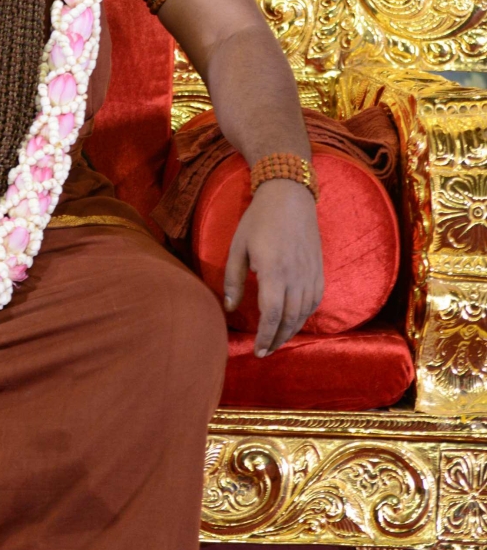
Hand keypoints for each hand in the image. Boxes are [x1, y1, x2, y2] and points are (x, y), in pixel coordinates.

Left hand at [224, 180, 323, 356]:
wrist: (290, 196)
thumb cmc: (259, 220)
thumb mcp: (238, 247)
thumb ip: (234, 279)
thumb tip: (230, 308)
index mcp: (274, 271)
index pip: (272, 314)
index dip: (265, 337)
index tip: (257, 351)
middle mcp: (296, 276)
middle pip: (289, 319)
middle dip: (276, 340)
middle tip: (264, 352)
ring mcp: (311, 274)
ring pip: (304, 314)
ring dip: (290, 332)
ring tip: (275, 341)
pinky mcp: (319, 271)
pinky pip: (314, 302)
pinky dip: (303, 317)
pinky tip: (292, 322)